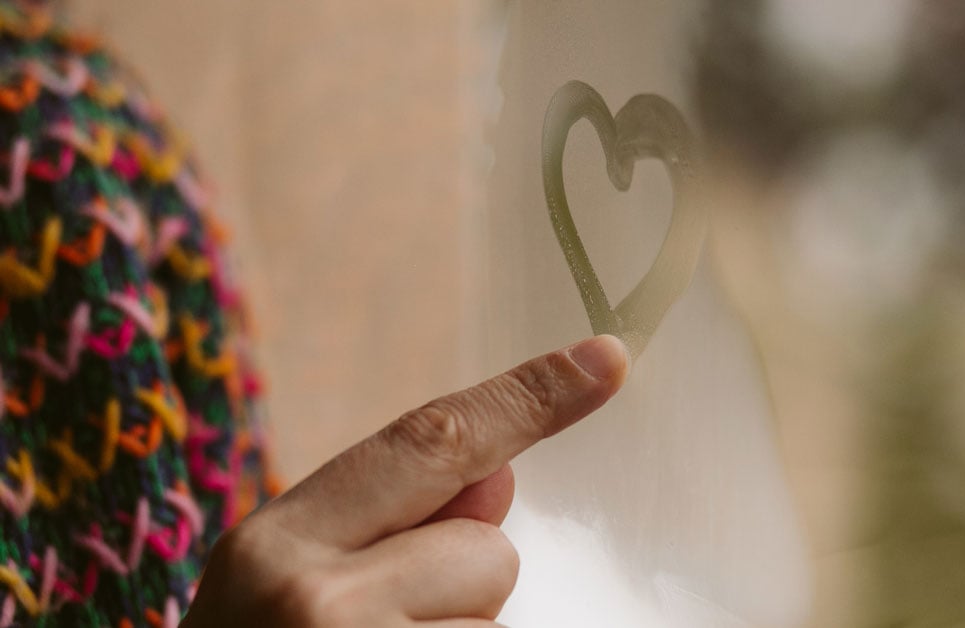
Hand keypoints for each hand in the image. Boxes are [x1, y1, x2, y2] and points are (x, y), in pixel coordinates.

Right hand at [181, 335, 628, 626]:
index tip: (606, 361)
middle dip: (459, 585)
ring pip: (496, 624)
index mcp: (276, 545)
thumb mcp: (286, 581)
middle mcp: (315, 605)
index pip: (430, 444)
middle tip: (381, 627)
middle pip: (486, 552)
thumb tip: (502, 471)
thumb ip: (391, 520)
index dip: (527, 398)